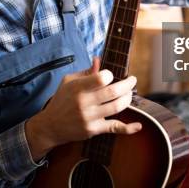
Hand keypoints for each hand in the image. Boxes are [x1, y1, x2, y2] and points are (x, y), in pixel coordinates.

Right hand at [25, 57, 141, 160]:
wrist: (50, 126)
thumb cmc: (61, 99)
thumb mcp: (69, 81)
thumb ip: (86, 72)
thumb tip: (99, 60)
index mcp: (78, 88)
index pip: (101, 78)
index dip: (110, 74)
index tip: (111, 75)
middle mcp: (84, 103)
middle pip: (113, 92)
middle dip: (128, 84)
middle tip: (132, 80)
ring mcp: (89, 117)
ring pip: (116, 107)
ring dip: (128, 99)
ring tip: (129, 94)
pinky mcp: (93, 130)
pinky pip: (114, 128)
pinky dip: (128, 129)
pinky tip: (138, 125)